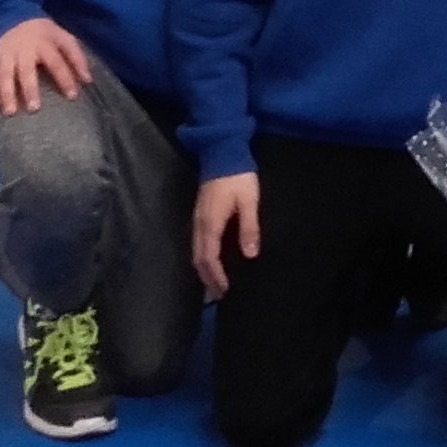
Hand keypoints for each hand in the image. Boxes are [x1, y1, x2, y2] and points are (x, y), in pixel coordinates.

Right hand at [0, 17, 91, 113]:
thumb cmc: (43, 33)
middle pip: (26, 70)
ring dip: (6, 93)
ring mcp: (6, 54)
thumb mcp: (63, 37)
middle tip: (34, 109)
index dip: (65, 79)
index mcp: (44, 43)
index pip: (56, 62)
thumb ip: (76, 57)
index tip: (72, 96)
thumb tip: (87, 80)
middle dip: (29, 89)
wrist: (13, 16)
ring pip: (4, 75)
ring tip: (10, 112)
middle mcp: (23, 49)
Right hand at [191, 172, 261, 300]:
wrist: (222, 151)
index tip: (226, 291)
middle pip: (198, 259)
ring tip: (216, 283)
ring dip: (204, 269)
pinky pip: (198, 243)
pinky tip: (213, 260)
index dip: (216, 277)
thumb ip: (249, 227)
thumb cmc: (238, 176)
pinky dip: (204, 257)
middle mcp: (199, 224)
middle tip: (220, 295)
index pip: (209, 258)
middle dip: (208, 279)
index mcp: (210, 224)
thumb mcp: (248, 201)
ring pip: (196, 252)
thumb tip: (250, 254)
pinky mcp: (200, 214)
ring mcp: (197, 219)